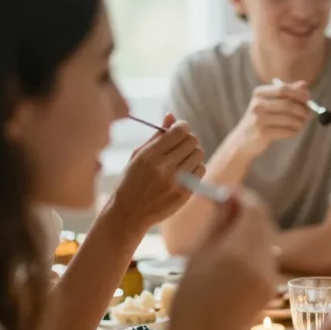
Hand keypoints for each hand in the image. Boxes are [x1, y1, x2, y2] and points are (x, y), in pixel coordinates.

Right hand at [109, 114, 204, 232]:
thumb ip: (156, 136)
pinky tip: (184, 172)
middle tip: (180, 146)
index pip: (178, 131)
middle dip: (188, 140)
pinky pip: (201, 170)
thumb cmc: (132, 180)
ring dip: (193, 154)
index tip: (180, 130)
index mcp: (149, 155)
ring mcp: (175, 181)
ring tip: (181, 160)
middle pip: (192, 141)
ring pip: (199, 154)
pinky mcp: (184, 193)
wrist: (129, 213)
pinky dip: (196, 168)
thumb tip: (171, 116)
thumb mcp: (138, 156)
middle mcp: (163, 167)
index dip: (182, 126)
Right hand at [167, 190, 279, 329]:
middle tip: (228, 207)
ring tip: (227, 232)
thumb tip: (228, 197)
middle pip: (264, 223)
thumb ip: (218, 223)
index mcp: (238, 254)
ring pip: (268, 240)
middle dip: (249, 211)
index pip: (253, 211)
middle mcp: (261, 265)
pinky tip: (235, 256)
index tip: (227, 193)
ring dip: (252, 230)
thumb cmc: (188, 300)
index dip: (242, 197)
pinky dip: (256, 250)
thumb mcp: (197, 256)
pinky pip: (268, 259)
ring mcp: (270, 279)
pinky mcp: (271, 291)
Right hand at [229, 80, 310, 159]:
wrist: (243, 140)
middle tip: (309, 114)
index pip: (283, 89)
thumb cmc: (261, 119)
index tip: (309, 98)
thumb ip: (287, 93)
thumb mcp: (271, 103)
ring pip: (289, 119)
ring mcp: (258, 119)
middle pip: (287, 104)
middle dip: (302, 109)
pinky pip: (286, 131)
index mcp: (259, 93)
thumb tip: (304, 85)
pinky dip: (294, 131)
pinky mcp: (262, 133)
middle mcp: (257, 104)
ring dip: (300, 122)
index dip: (298, 93)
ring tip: (302, 124)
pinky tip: (293, 131)